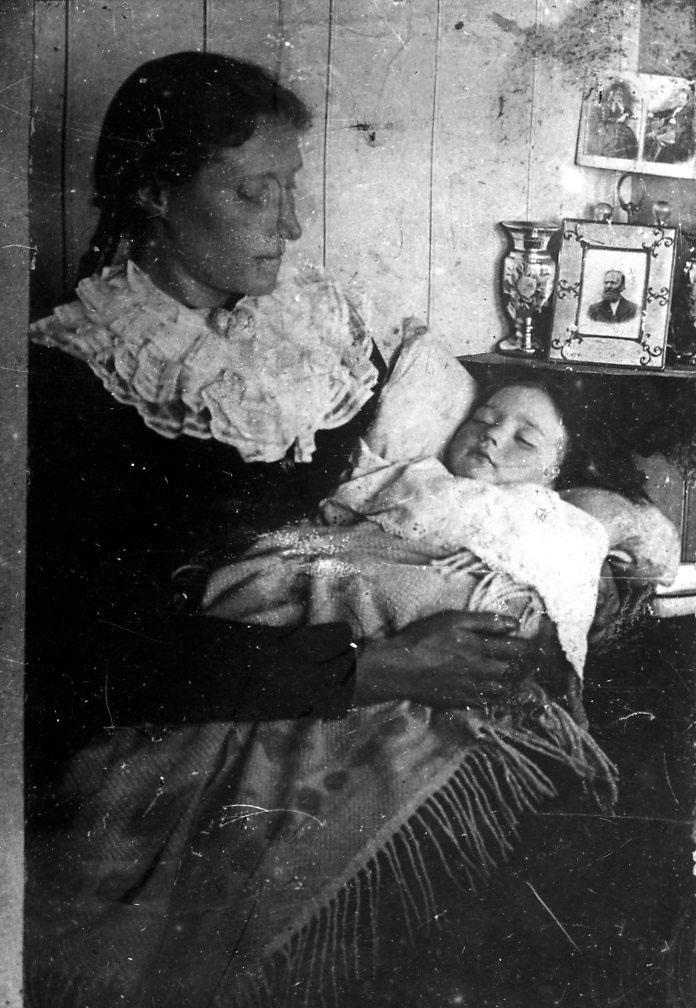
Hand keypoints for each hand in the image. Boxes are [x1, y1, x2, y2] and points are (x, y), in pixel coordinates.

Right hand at [354, 610, 534, 709]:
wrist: (399, 669)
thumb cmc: (423, 639)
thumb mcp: (454, 620)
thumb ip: (485, 622)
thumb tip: (513, 623)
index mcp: (481, 649)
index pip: (516, 649)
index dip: (531, 648)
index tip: (542, 647)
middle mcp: (481, 672)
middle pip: (513, 673)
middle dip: (527, 669)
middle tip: (537, 666)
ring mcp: (471, 689)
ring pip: (502, 690)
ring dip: (515, 686)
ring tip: (524, 682)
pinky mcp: (459, 701)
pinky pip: (485, 703)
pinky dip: (496, 699)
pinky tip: (497, 695)